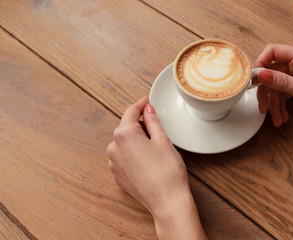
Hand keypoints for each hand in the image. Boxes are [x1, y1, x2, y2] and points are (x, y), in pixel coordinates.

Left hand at [106, 96, 206, 239]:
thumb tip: (148, 110)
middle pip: (126, 127)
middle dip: (140, 123)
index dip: (141, 104)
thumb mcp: (163, 140)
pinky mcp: (118, 175)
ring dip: (137, 139)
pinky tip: (149, 158)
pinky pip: (124, 157)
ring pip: (125, 143)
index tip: (147, 101)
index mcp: (124, 135)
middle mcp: (114, 148)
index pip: (131, 112)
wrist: (167, 202)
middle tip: (157, 125)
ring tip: (156, 145)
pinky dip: (134, 152)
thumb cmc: (168, 172)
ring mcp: (114, 163)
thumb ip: (153, 121)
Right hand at [254, 44, 292, 135]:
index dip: (261, 63)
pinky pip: (282, 95)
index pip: (273, 51)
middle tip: (263, 107)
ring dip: (273, 104)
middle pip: (271, 73)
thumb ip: (282, 82)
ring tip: (276, 117)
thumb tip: (261, 74)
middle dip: (266, 92)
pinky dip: (280, 107)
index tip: (254, 79)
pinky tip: (282, 116)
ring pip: (275, 87)